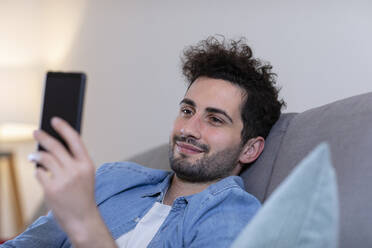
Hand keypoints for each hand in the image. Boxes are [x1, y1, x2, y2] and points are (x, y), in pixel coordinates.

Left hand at [29, 117, 115, 246]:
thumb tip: (54, 147)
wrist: (82, 219)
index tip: (54, 120)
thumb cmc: (83, 196)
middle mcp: (76, 170)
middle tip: (36, 132)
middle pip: (56, 147)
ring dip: (37, 155)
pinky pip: (39, 173)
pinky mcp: (51, 189)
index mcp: (87, 164)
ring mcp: (63, 180)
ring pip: (45, 159)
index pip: (75, 140)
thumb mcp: (86, 175)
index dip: (64, 128)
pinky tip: (40, 172)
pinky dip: (38, 171)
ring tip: (34, 155)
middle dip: (43, 137)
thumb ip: (74, 161)